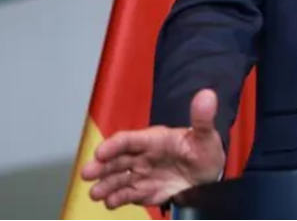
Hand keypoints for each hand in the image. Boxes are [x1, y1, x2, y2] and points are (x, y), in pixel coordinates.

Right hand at [81, 88, 225, 209]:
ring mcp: (141, 174)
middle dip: (100, 166)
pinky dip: (116, 199)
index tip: (100, 152)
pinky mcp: (142, 191)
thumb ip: (203, 119)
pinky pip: (126, 195)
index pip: (129, 139)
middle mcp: (142, 156)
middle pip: (116, 160)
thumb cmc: (204, 152)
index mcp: (154, 139)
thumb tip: (207, 95)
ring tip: (95, 193)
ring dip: (104, 185)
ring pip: (117, 179)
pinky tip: (111, 202)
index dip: (113, 145)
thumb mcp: (206, 136)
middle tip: (87, 173)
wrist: (209, 177)